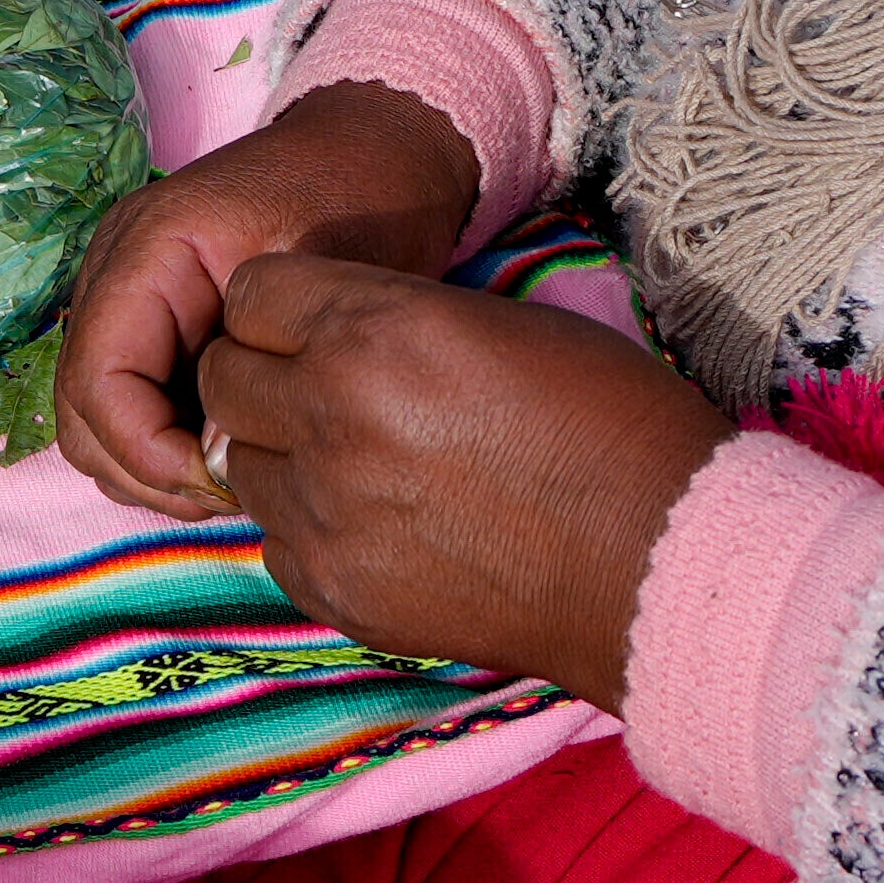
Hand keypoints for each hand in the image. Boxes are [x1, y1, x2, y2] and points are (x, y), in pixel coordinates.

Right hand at [56, 84, 496, 517]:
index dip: (143, 448)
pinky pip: (127, 405)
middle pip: (80, 408)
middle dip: (141, 469)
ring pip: (93, 418)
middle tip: (224, 498)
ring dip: (147, 466)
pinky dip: (161, 447)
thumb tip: (215, 460)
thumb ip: (263, 367)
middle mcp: (119, 272)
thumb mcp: (327, 278)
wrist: (376, 151)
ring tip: (227, 483)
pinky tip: (226, 457)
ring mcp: (130, 298)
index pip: (98, 376)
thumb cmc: (363, 198)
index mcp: (150, 247)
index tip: (217, 483)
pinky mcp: (153, 323)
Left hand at [177, 253, 727, 704]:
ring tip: (359, 465)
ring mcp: (324, 510)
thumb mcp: (501, 323)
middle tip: (323, 394)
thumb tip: (336, 333)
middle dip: (261, 376)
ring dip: (280, 456)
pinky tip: (378, 526)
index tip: (312, 326)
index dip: (280, 308)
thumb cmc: (611, 425)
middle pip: (222, 377)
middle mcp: (329, 414)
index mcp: (373, 330)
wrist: (661, 562)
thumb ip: (395, 320)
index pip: (249, 294)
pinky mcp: (334, 588)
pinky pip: (275, 542)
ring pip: (238, 463)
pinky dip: (309, 530)